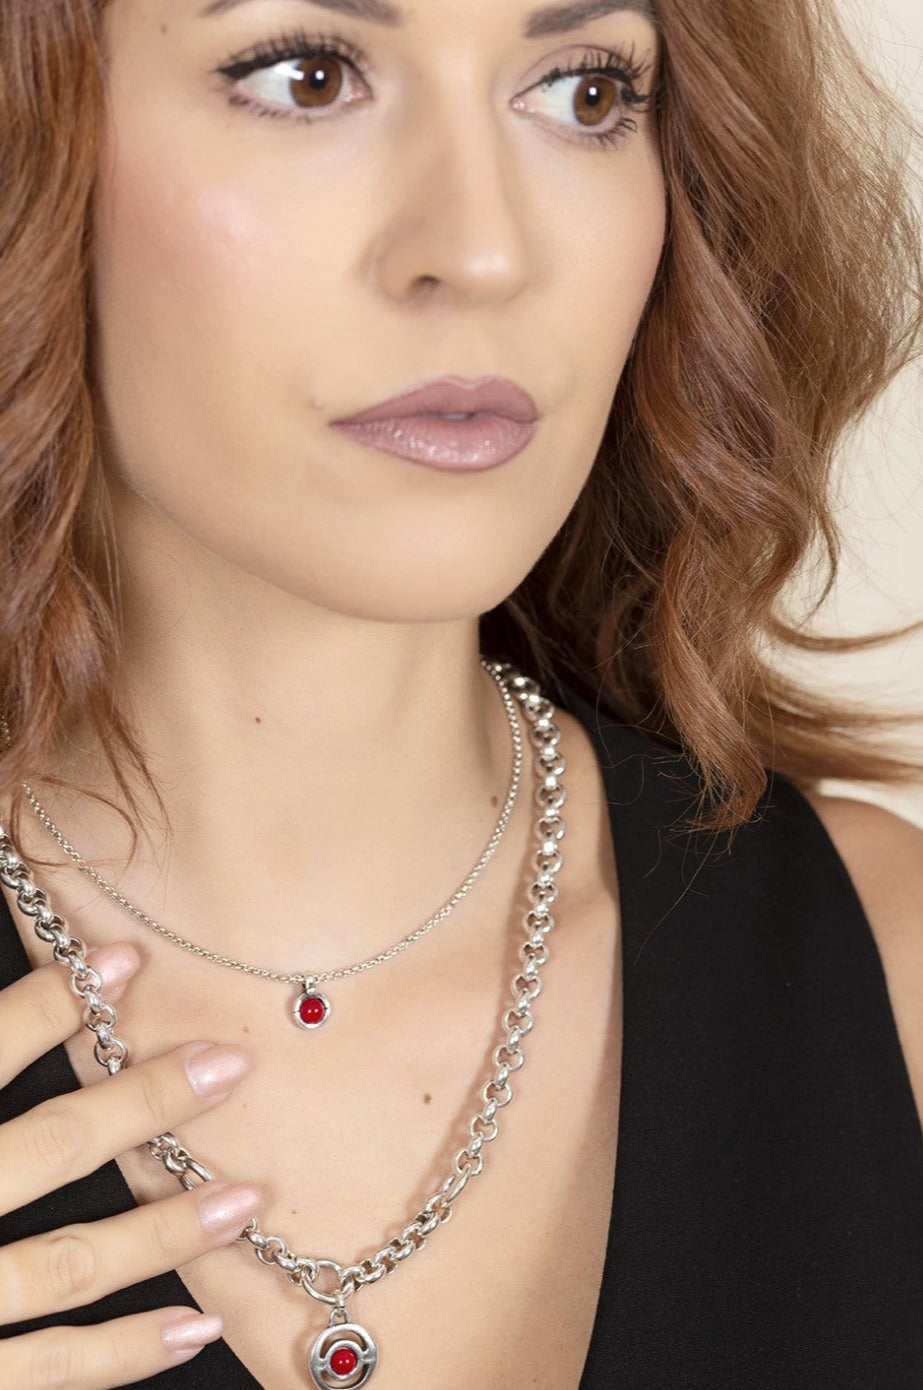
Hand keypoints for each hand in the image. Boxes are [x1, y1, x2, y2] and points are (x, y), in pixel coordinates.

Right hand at [0, 943, 258, 1388]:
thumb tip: (5, 987)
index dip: (49, 1007)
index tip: (124, 960)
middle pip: (48, 1149)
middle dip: (144, 1100)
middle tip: (229, 1062)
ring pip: (69, 1263)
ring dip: (166, 1228)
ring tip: (249, 1194)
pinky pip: (48, 1373)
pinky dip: (124, 1355)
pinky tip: (196, 1323)